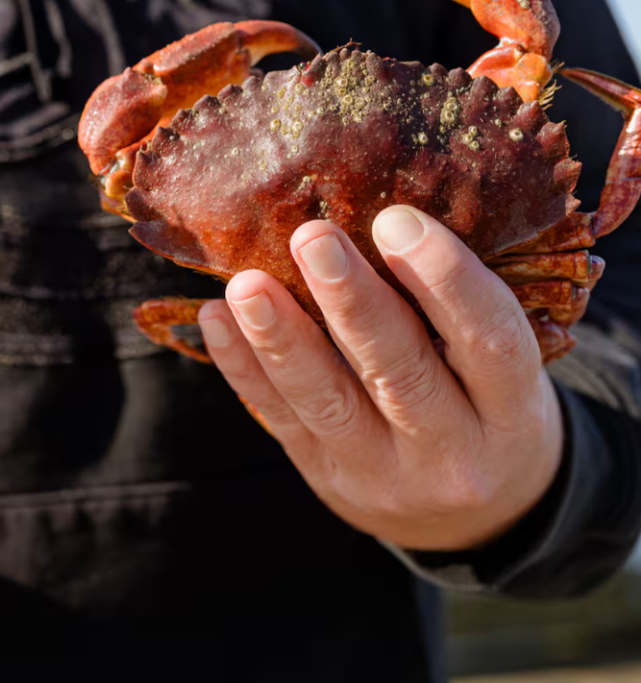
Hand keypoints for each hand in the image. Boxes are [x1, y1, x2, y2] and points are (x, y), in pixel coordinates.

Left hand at [197, 205, 563, 551]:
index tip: (397, 220)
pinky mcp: (328, 477)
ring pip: (328, 401)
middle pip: (399, 372)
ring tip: (246, 285)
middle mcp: (454, 453)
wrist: (479, 521)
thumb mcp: (504, 370)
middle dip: (351, 301)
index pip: (492, 342)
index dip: (446, 280)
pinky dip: (244, 367)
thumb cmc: (489, 407)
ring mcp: (385, 475)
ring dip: (282, 337)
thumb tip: (381, 210)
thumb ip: (460, 310)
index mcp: (515, 413)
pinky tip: (217, 317)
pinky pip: (280, 419)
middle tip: (312, 236)